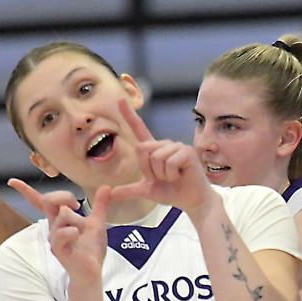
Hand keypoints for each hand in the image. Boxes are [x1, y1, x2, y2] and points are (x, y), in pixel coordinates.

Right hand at [10, 178, 109, 284]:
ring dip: (76, 219)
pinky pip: (61, 234)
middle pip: (48, 201)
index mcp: (59, 219)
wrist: (92, 271)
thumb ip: (100, 205)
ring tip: (83, 230)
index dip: (26, 191)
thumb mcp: (98, 223)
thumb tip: (106, 186)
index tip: (13, 181)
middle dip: (63, 196)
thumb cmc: (91, 249)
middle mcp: (53, 227)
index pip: (40, 202)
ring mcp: (54, 238)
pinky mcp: (58, 249)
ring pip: (61, 215)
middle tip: (77, 204)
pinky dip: (72, 231)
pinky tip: (78, 235)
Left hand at [112, 101, 217, 217]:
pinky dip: (172, 175)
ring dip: (162, 174)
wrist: (192, 201)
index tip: (120, 100)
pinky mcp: (187, 151)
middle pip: (142, 149)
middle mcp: (164, 144)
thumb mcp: (147, 191)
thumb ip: (129, 190)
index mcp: (154, 150)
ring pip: (155, 157)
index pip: (139, 130)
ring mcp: (176, 146)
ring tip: (174, 177)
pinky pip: (169, 162)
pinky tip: (180, 176)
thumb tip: (109, 193)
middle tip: (163, 178)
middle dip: (148, 170)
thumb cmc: (173, 192)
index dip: (129, 115)